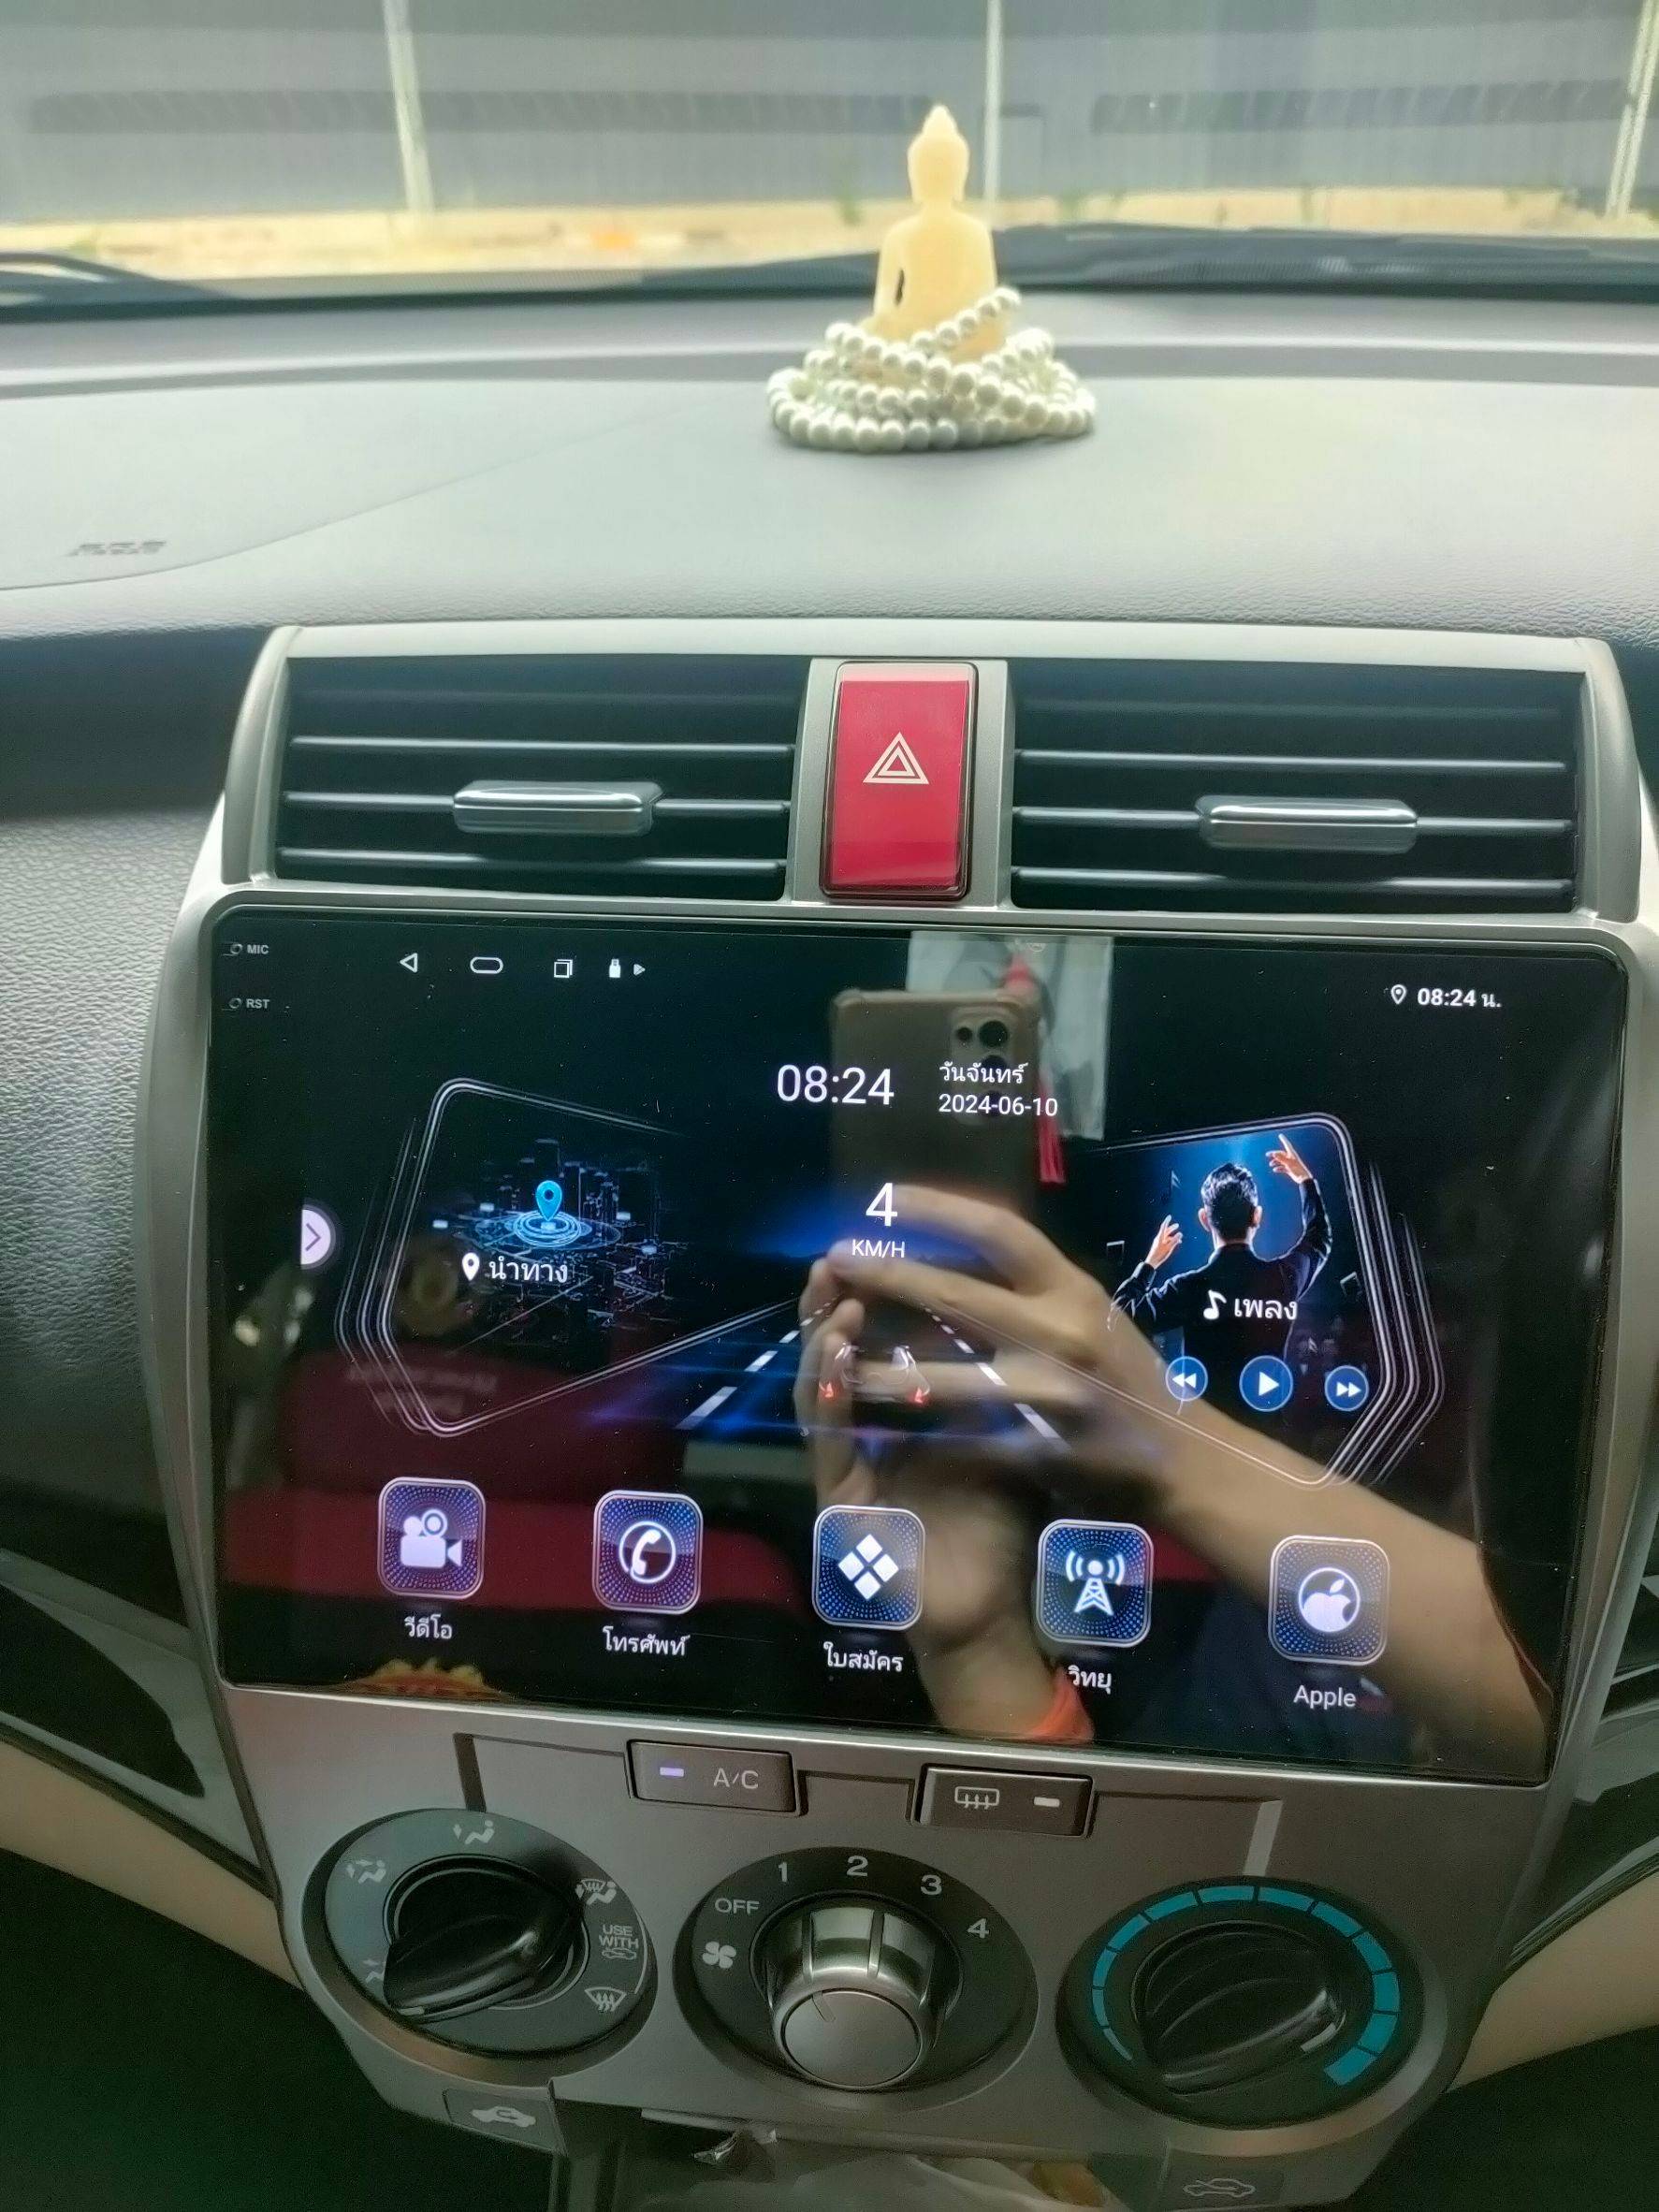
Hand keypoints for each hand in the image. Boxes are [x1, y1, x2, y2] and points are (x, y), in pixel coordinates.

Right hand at [791, 1254, 1059, 1732]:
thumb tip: (1007, 1308)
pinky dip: (829, 1394)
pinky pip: (828, 1441)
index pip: (877, 1342)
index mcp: (898, 1420)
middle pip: (838, 1355)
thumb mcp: (1002, 1441)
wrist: (987, 1618)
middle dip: (835, 1301)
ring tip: (837, 1291)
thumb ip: (991, 1387)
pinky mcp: (838, 1505)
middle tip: (839, 1251)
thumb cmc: (1000, 1528)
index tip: (881, 1241)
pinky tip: (835, 1357)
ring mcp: (845, 1469)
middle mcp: (863, 1438)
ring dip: (826, 1339)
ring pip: (820, 1390)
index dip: (874, 1293)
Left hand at [815, 1186, 1171, 1490]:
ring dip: (879, 1365)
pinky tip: (872, 1424)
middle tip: (837, 1258)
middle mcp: (1060, 1332)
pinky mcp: (1037, 1452)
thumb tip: (958, 1245)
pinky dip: (912, 1432)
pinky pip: (957, 1439)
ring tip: (831, 1349)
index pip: (999, 1231)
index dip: (939, 1207)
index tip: (887, 1196)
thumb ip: (1034, 1288)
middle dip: (887, 1273)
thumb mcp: (1092, 1313)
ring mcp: (1048, 1395)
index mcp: (1073, 1290)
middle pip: (955, 1294)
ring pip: (940, 1375)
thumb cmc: (1130, 1378)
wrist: (1187, 1461)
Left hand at [1145, 1215, 1181, 1268]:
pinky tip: (1176, 1243)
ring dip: (1173, 1236)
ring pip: (1167, 1236)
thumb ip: (1175, 1241)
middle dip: (1172, 1228)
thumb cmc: (1159, 1255)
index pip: (1164, 1226)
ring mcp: (1159, 1242)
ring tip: (1180, 1237)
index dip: (1167, 1221)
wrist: (1152, 1262)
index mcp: (1160, 1237)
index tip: (1170, 1216)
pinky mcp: (1160, 1246)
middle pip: (1166, 1231)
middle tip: (1177, 1225)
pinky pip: (1166, 1241)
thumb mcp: (1169, 1247)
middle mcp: (1159, 1238)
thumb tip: (1180, 1234)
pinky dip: (1172, 1241)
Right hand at [1267, 1132, 1311, 1184]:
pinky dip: (1278, 1168)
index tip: (1280, 1135)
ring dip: (1275, 1162)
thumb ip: (1281, 1158)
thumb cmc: (1298, 1170)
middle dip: (1274, 1154)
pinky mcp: (1289, 1169)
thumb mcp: (1288, 1163)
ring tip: (1271, 1164)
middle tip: (1267, 1155)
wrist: (1303, 1179)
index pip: (1287, 1145)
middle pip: (1281, 1154)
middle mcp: (1290, 1158)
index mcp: (1292, 1154)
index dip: (1284, 1140)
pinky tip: (1275, 1170)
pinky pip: (1282, 1167)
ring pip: (1280, 1161)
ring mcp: (1290, 1164)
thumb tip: (1274, 1153)